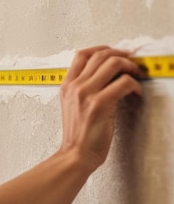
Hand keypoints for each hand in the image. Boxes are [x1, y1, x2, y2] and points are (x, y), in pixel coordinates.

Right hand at [59, 46, 143, 171]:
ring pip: (112, 63)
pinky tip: (136, 92)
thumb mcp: (72, 106)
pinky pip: (123, 83)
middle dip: (121, 54)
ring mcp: (86, 94)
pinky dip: (134, 84)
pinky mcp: (99, 105)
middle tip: (133, 62)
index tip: (116, 52)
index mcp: (66, 85)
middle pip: (99, 55)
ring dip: (130, 66)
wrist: (75, 155)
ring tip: (137, 74)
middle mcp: (75, 86)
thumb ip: (83, 89)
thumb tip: (106, 76)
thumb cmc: (78, 134)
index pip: (81, 54)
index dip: (102, 48)